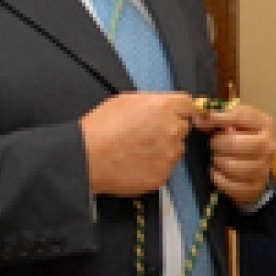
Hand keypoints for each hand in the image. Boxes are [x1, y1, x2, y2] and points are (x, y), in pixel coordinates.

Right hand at [79, 92, 195, 196]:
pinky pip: (166, 168)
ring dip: (165, 149)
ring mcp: (169, 155)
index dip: (182, 110)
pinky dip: (156, 166)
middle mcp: (172, 130)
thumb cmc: (100, 128)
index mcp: (163, 107)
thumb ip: (153, 102)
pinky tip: (137, 163)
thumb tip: (165, 107)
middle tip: (147, 134)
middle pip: (183, 128)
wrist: (87, 158)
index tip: (180, 115)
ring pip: (176, 150)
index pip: (189, 105)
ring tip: (139, 150)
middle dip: (170, 129)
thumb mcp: (125, 100)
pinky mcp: (162, 175)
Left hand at [194, 102, 275, 208]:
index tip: (201, 122)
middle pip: (235, 144)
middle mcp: (269, 145)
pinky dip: (219, 180)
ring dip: (217, 162)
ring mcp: (265, 168)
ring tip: (214, 159)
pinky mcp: (256, 187)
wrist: (255, 163)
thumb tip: (198, 118)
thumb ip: (216, 117)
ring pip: (233, 167)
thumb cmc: (241, 136)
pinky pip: (233, 186)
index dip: (218, 118)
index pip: (241, 116)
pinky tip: (216, 173)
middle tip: (210, 145)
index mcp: (264, 123)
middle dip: (216, 144)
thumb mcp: (232, 121)